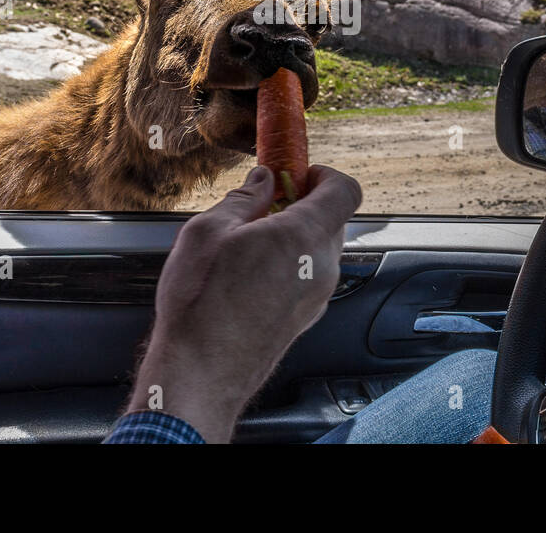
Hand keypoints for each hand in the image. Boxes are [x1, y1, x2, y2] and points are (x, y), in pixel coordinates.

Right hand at [127, 164, 361, 441]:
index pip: (346, 190)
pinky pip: (308, 277)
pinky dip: (290, 263)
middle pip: (333, 219)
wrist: (199, 373)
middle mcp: (321, 267)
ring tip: (249, 240)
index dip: (324, 174)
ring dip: (294, 236)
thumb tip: (262, 182)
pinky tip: (250, 272)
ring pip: (320, 250)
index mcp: (304, 236)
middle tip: (265, 203)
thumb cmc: (201, 305)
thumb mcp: (208, 231)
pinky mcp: (305, 319)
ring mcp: (316, 297)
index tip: (295, 173)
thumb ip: (244, 199)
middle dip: (304, 203)